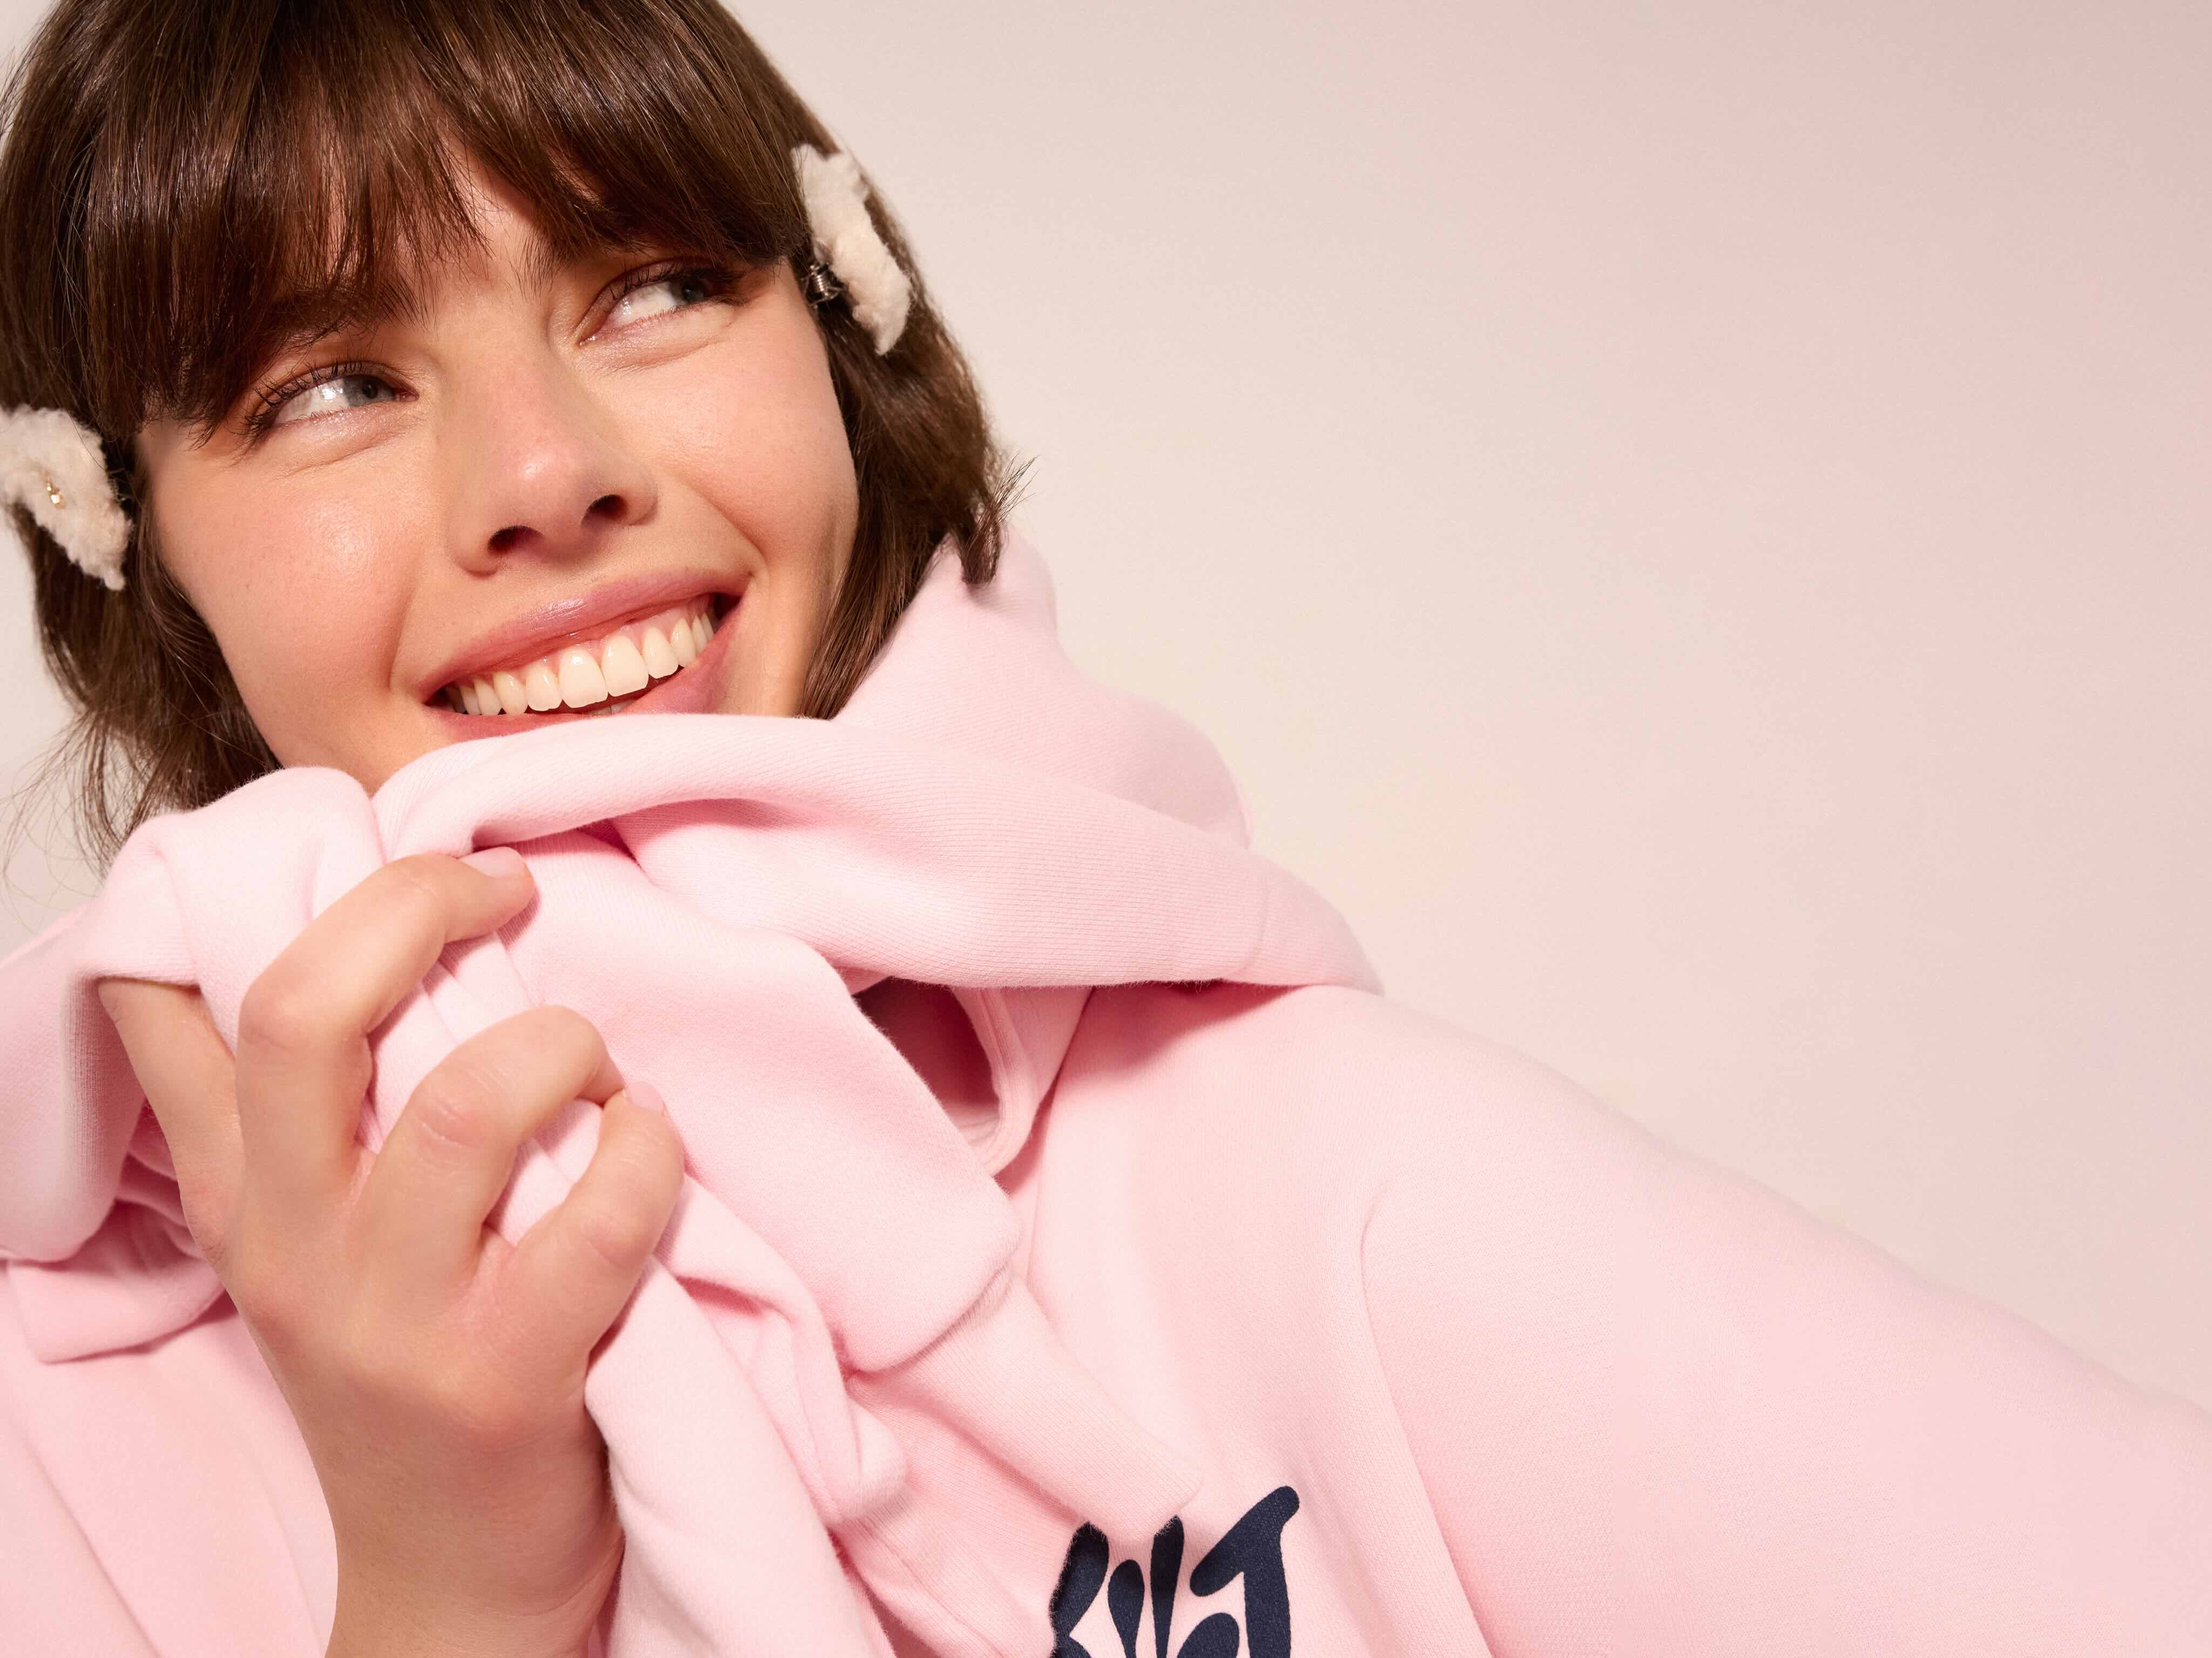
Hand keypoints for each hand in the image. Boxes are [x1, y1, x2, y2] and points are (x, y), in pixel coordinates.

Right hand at [98, 850, 685, 1657]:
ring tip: (595, 1074)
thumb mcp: (316, 1246)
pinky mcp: (508, 1376)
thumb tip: (304, 946)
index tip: (386, 850)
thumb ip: (302, 1120)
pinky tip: (650, 1149)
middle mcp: (298, 1245)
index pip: (180, 1008)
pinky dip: (647, 1149)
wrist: (453, 1577)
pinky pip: (598, 1208)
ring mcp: (397, 1316)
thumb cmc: (413, 1373)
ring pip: (470, 1101)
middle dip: (421, 908)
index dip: (259, 892)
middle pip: (312, 1012)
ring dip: (561, 1049)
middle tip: (503, 890)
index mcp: (246, 1197)